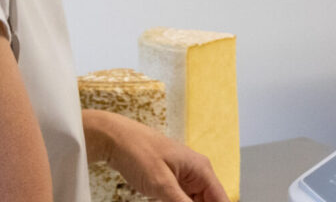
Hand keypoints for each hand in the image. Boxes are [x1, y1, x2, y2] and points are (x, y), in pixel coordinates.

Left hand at [84, 110, 227, 201]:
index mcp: (201, 169)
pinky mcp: (172, 181)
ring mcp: (184, 176)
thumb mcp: (161, 184)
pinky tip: (164, 201)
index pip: (221, 200)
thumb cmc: (137, 151)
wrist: (113, 139)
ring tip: (164, 200)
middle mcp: (197, 172)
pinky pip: (181, 199)